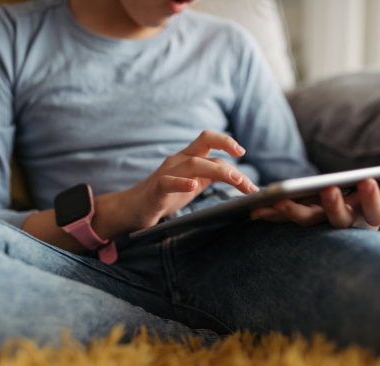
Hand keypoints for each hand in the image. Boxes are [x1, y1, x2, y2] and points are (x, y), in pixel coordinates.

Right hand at [97, 130, 258, 235]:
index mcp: (189, 157)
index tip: (242, 152)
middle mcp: (179, 160)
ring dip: (217, 170)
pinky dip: (181, 183)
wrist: (134, 208)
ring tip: (233, 179)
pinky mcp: (156, 189)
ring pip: (193, 163)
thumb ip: (211, 176)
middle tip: (245, 174)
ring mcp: (167, 172)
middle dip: (227, 150)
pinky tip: (192, 186)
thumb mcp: (194, 183)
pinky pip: (168, 182)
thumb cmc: (166, 195)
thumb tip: (238, 175)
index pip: (211, 145)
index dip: (228, 145)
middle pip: (204, 143)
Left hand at [250, 171, 379, 229]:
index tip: (369, 182)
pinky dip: (270, 214)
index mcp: (369, 217)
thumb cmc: (373, 199)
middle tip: (328, 191)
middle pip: (338, 219)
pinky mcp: (300, 220)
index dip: (373, 198)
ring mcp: (321, 224)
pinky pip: (284, 218)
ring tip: (277, 201)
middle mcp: (344, 224)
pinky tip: (254, 209)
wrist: (351, 214)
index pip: (375, 211)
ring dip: (291, 211)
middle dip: (333, 205)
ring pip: (306, 220)